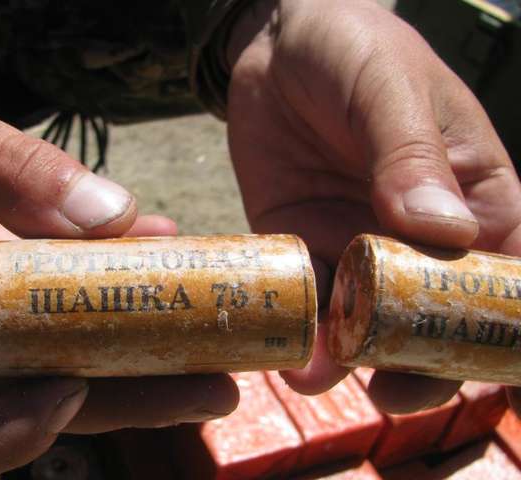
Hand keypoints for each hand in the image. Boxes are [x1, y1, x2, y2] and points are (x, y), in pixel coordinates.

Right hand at [0, 45, 237, 477]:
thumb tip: (110, 217)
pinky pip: (71, 294)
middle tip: (210, 387)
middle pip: (27, 400)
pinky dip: (123, 279)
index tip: (70, 390)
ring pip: (64, 355)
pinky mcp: (11, 274)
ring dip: (145, 353)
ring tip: (221, 342)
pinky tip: (169, 247)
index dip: (1, 437)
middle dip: (122, 399)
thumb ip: (6, 168)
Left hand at [226, 0, 520, 412]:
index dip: (507, 334)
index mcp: (474, 200)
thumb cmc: (353, 50)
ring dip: (354, 359)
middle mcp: (421, 238)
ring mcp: (359, 247)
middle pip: (438, 321)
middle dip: (423, 363)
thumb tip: (443, 231)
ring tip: (322, 376)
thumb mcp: (388, 87)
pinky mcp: (303, 247)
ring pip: (370, 323)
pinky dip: (301, 333)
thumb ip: (411, 155)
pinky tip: (289, 356)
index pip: (509, 281)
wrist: (275, 47)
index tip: (501, 385)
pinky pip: (309, 301)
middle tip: (392, 389)